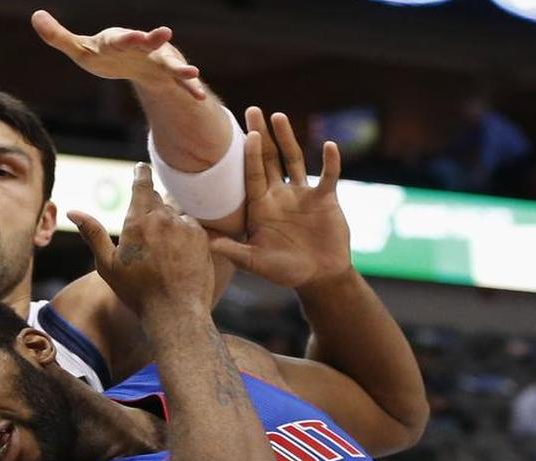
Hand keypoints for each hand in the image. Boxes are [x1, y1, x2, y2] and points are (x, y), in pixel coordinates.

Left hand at [31, 10, 204, 99]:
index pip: (121, 38)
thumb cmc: (103, 54)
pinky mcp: (166, 75)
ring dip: (181, 69)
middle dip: (155, 39)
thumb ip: (58, 36)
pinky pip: (180, 83)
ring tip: (193, 73)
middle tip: (165, 33)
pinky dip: (191, 88)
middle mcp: (141, 48)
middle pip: (148, 43)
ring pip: (170, 64)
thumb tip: (35, 16)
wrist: (130, 62)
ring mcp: (156, 61)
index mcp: (118, 40)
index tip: (132, 36)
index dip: (126, 37)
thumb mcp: (80, 49)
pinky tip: (200, 98)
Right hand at [68, 163, 212, 318]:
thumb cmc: (138, 293)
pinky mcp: (202, 238)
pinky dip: (184, 235)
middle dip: (151, 208)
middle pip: (157, 200)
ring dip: (168, 224)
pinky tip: (178, 256)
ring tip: (163, 251)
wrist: (176, 312)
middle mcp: (162, 218)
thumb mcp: (108, 266)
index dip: (141, 173)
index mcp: (137, 221)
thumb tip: (73, 211)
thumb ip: (93, 234)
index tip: (141, 167)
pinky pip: (190, 227)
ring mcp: (185, 227)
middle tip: (147, 231)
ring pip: (174, 215)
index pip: (141, 185)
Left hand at [209, 108, 351, 289]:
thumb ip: (233, 250)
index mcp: (261, 206)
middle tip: (252, 110)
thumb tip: (205, 242)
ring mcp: (302, 194)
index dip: (249, 156)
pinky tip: (329, 145)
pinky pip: (328, 175)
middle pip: (268, 159)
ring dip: (288, 138)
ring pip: (294, 160)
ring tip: (278, 116)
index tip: (245, 135)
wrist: (319, 276)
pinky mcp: (325, 198)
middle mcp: (279, 195)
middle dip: (261, 135)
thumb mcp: (256, 262)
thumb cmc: (284, 271)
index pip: (252, 175)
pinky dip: (330, 161)